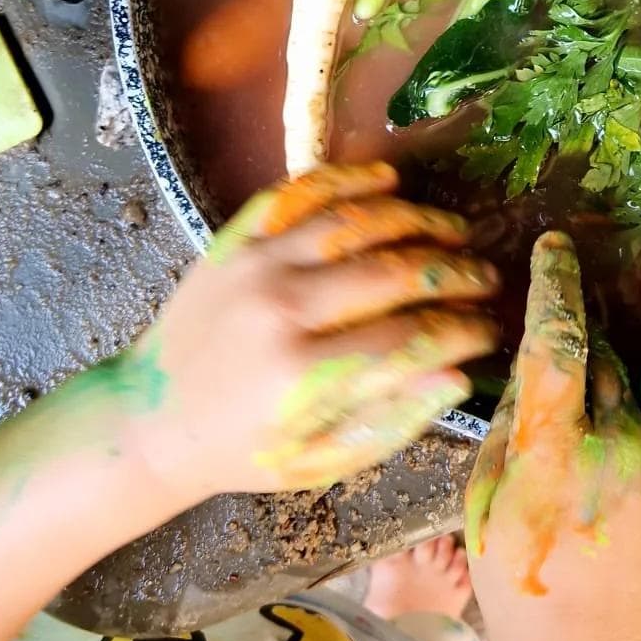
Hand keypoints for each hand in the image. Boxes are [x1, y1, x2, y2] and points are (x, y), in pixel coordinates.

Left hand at [109, 162, 498, 508]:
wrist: (151, 421)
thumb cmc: (243, 450)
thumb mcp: (319, 460)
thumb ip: (389, 420)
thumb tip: (457, 375)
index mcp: (301, 376)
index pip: (408, 339)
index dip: (461, 330)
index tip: (489, 329)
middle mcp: (279, 312)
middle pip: (391, 273)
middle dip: (453, 274)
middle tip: (485, 278)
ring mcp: (254, 267)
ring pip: (354, 223)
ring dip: (416, 220)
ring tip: (454, 231)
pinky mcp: (234, 241)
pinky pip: (298, 195)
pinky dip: (347, 181)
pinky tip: (389, 183)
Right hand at [464, 231, 640, 640]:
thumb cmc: (519, 584)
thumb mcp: (483, 503)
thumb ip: (510, 429)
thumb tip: (530, 366)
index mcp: (554, 455)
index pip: (558, 346)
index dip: (556, 287)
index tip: (556, 249)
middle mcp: (618, 451)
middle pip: (613, 351)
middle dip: (603, 296)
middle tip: (598, 256)